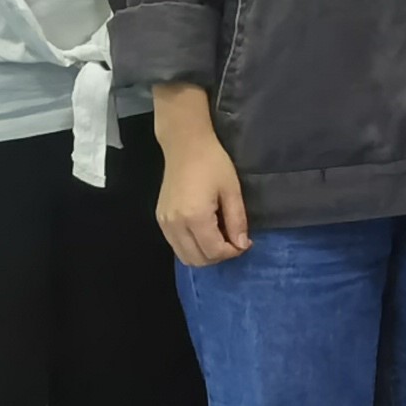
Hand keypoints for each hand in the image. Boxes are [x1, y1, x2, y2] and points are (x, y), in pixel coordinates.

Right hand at [158, 121, 252, 266]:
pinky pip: (176, 245)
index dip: (232, 252)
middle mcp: (175, 225)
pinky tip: (205, 232)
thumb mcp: (232, 190)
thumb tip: (242, 245)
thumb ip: (237, 221)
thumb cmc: (213, 163)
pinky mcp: (160, 220)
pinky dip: (192, 247)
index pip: (214, 251)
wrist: (185, 146)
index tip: (244, 242)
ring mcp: (164, 224)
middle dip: (219, 256)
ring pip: (185, 256)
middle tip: (233, 241)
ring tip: (220, 237)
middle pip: (197, 259)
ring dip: (204, 254)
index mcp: (194, 217)